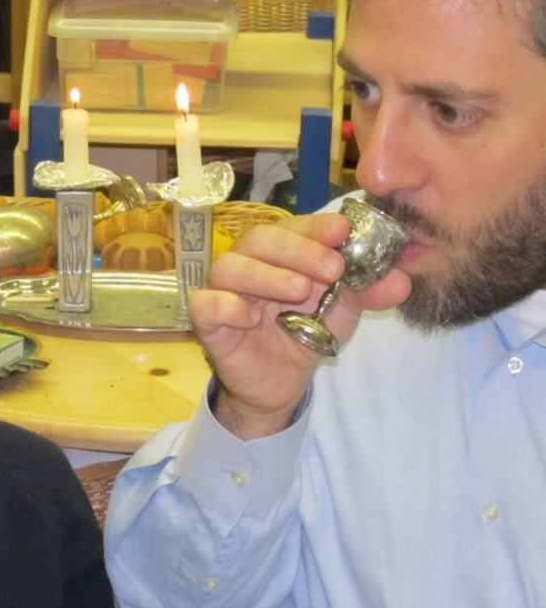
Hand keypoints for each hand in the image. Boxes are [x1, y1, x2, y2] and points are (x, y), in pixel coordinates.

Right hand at [190, 212, 410, 439]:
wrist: (282, 381)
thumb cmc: (306, 331)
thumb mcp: (345, 309)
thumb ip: (369, 291)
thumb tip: (400, 280)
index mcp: (281, 252)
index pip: (293, 226)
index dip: (315, 226)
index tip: (342, 231)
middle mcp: (249, 263)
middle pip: (260, 239)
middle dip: (299, 250)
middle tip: (332, 268)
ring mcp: (225, 290)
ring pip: (230, 267)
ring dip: (266, 275)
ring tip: (299, 291)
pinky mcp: (208, 321)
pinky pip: (206, 304)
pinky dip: (226, 305)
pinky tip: (250, 316)